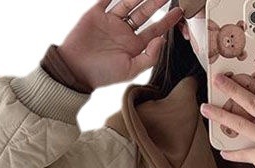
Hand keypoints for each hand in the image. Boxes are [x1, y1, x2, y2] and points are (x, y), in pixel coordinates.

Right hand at [58, 0, 182, 90]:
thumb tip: (162, 39)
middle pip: (144, 12)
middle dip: (156, 2)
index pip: (154, 30)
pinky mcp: (96, 13)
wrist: (75, 69)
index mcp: (134, 46)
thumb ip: (149, 57)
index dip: (167, 21)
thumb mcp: (130, 70)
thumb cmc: (103, 74)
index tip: (180, 12)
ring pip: (128, 2)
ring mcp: (110, 21)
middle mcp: (124, 32)